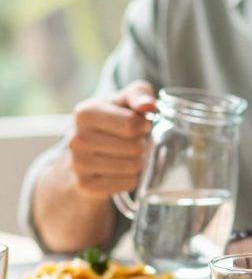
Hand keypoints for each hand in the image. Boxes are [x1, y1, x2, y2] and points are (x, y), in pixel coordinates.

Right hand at [64, 80, 155, 198]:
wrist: (82, 155)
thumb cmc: (111, 121)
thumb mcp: (124, 100)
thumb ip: (140, 94)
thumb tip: (148, 105)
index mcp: (85, 113)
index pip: (132, 125)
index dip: (144, 126)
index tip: (139, 126)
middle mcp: (76, 138)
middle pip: (135, 147)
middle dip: (141, 145)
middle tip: (131, 143)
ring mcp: (77, 163)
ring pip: (132, 166)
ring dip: (137, 162)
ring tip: (125, 156)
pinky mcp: (85, 185)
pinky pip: (127, 183)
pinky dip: (130, 178)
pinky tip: (119, 171)